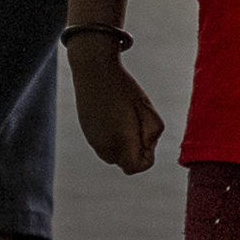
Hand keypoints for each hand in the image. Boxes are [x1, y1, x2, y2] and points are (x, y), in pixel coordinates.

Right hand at [68, 45, 167, 175]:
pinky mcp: (87, 134)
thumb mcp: (148, 110)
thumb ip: (152, 135)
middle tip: (137, 123)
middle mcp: (104, 146)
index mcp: (120, 142)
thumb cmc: (124, 90)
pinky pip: (105, 145)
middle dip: (137, 150)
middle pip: (126, 163)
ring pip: (115, 155)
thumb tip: (147, 148)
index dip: (148, 155)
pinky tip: (114, 116)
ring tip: (125, 118)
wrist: (94, 72)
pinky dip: (113, 137)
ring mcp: (93, 141)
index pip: (137, 167)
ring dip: (125, 144)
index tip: (148, 136)